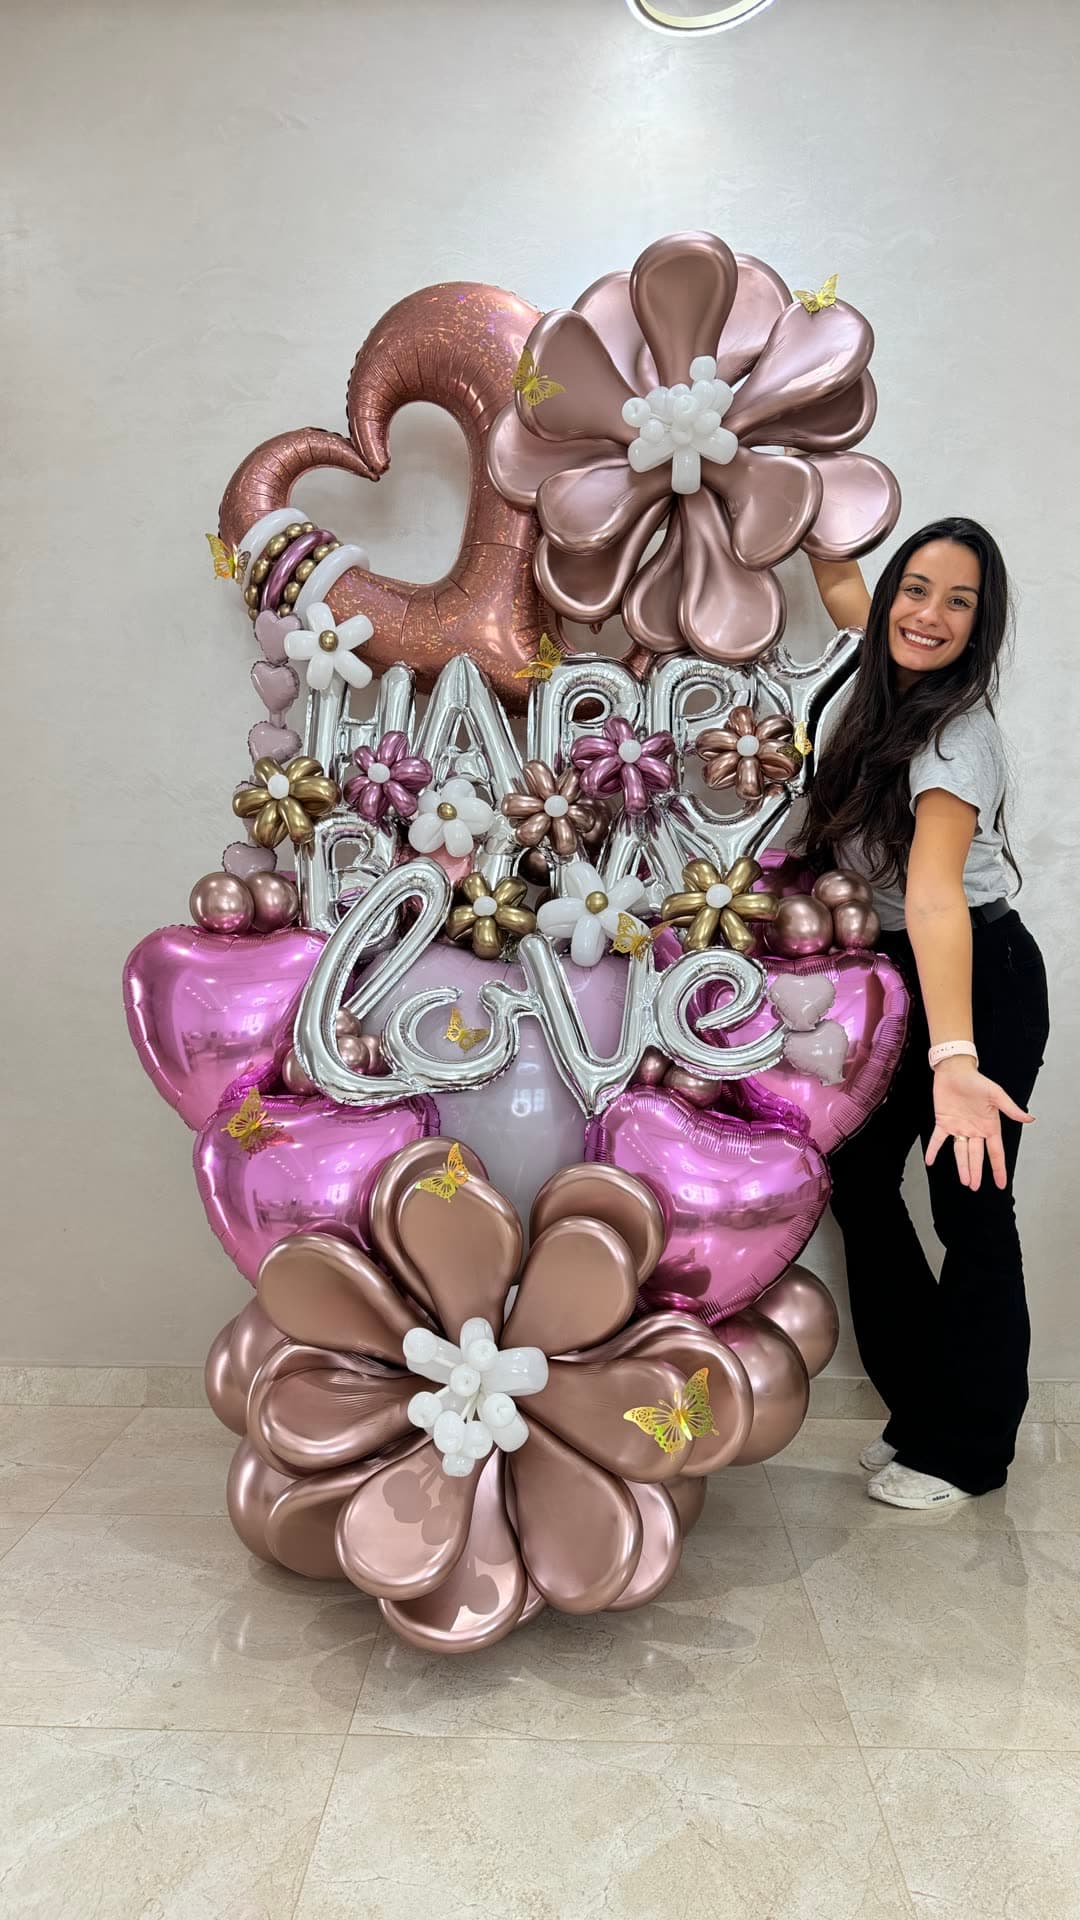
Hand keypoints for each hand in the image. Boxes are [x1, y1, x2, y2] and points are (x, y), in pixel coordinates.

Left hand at [925, 1056, 1033, 1191]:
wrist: (955, 1070)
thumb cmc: (977, 1080)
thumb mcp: (996, 1094)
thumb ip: (1010, 1108)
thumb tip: (1030, 1119)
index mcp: (989, 1126)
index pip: (995, 1152)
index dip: (998, 1168)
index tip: (1001, 1184)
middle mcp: (975, 1130)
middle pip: (976, 1156)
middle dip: (976, 1172)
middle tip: (974, 1187)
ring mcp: (959, 1127)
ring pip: (960, 1152)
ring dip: (961, 1166)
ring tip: (965, 1181)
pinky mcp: (943, 1122)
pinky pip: (937, 1140)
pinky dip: (933, 1150)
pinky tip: (930, 1161)